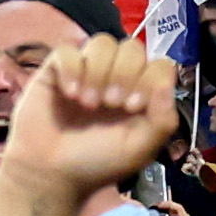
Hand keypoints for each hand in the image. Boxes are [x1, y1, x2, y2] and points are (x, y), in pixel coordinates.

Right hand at [0, 43, 177, 199]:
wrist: (50, 173)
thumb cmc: (95, 163)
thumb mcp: (138, 150)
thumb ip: (163, 121)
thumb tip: (166, 84)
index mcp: (140, 94)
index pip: (159, 64)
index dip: (150, 78)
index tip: (134, 106)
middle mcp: (116, 78)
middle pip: (132, 48)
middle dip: (125, 74)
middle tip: (111, 104)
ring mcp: (86, 71)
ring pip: (102, 42)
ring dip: (99, 71)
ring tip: (88, 103)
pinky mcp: (56, 70)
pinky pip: (67, 50)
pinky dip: (72, 69)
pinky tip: (69, 95)